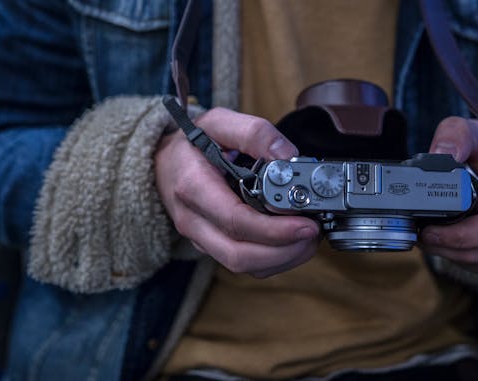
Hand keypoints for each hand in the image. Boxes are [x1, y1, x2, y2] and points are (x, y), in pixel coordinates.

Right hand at [155, 107, 319, 276]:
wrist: (163, 163)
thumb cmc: (191, 144)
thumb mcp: (217, 122)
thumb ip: (253, 132)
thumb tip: (288, 155)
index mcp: (193, 188)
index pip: (235, 221)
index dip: (275, 230)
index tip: (307, 224)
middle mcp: (193, 220)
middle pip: (240, 255)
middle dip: (284, 251)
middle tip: (314, 233)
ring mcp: (201, 238)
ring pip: (244, 266)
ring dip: (283, 259)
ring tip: (309, 238)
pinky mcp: (211, 247)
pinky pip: (244, 264)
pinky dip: (273, 260)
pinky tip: (293, 242)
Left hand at [419, 117, 477, 278]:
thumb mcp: (471, 133)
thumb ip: (455, 135)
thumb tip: (441, 154)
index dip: (456, 236)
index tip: (426, 229)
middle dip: (447, 247)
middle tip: (420, 235)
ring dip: (451, 255)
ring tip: (431, 236)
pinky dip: (464, 261)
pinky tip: (451, 244)